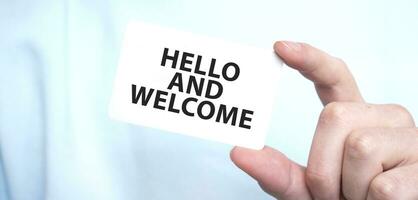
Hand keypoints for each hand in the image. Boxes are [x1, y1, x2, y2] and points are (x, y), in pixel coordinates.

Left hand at [230, 41, 417, 199]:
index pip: (334, 78)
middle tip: (336, 193)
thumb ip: (278, 172)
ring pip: (359, 147)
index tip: (280, 48)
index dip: (310, 60)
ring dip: (348, 190)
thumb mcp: (307, 189)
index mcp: (355, 120)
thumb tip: (239, 152)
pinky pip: (383, 185)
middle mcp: (385, 118)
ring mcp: (410, 139)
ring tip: (361, 198)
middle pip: (334, 116)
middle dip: (323, 167)